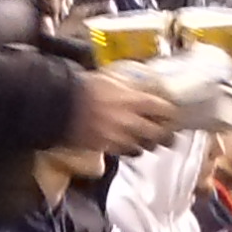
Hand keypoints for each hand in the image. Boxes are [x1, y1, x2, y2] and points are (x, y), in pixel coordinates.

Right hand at [67, 71, 183, 154]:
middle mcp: (130, 120)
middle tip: (169, 134)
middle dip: (167, 135)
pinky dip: (132, 149)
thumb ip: (129, 86)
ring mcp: (120, 136)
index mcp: (133, 100)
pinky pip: (127, 152)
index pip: (164, 109)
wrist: (59, 105)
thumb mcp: (110, 79)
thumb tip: (141, 87)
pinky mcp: (108, 147)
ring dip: (149, 143)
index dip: (171, 113)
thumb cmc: (82, 88)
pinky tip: (130, 144)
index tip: (172, 113)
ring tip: (149, 140)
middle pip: (160, 134)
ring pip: (145, 146)